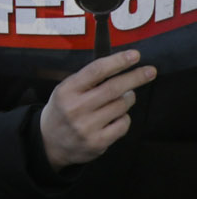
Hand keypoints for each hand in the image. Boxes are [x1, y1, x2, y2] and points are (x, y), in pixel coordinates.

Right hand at [40, 49, 155, 168]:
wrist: (48, 142)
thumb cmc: (62, 111)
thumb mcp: (65, 91)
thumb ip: (88, 81)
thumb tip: (119, 68)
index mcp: (67, 90)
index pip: (96, 71)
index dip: (118, 61)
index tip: (134, 55)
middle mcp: (76, 107)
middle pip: (114, 88)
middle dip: (136, 77)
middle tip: (150, 71)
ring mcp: (87, 126)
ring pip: (122, 106)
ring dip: (128, 98)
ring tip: (122, 98)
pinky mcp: (98, 142)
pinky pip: (123, 124)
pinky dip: (124, 118)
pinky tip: (116, 117)